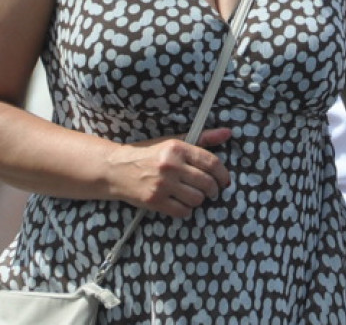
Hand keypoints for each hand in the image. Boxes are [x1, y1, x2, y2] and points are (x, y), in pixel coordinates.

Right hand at [111, 128, 232, 217]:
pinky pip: (182, 211)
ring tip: (194, 196)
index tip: (225, 181)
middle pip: (206, 183)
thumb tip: (228, 133)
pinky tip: (182, 204)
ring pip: (196, 199)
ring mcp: (162, 184)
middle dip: (213, 190)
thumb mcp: (174, 142)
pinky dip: (186, 210)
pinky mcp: (154, 200)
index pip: (211, 162)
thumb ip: (203, 138)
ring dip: (199, 200)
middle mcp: (170, 165)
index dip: (223, 174)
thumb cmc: (149, 154)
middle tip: (212, 191)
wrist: (117, 169)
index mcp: (177, 148)